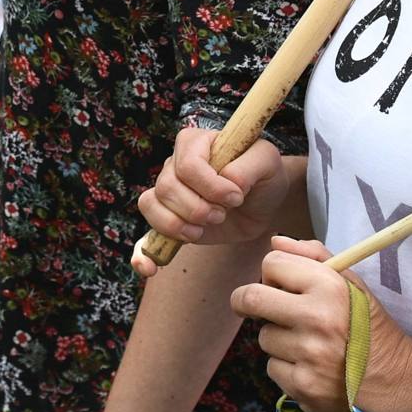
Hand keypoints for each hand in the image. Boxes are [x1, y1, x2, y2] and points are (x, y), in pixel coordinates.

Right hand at [133, 127, 299, 276]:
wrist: (262, 202)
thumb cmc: (263, 175)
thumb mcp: (267, 162)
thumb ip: (248, 166)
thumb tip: (226, 180)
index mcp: (195, 143)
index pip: (187, 165)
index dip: (210, 186)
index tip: (236, 197)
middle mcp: (175, 164)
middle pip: (167, 187)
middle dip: (197, 209)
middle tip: (222, 215)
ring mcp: (168, 193)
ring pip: (152, 206)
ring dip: (179, 225)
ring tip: (204, 229)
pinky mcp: (169, 221)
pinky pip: (144, 235)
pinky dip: (144, 253)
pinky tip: (150, 267)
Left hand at [232, 238, 411, 411]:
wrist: (394, 378)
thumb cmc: (367, 325)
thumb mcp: (351, 283)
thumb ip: (314, 256)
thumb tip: (276, 241)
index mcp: (329, 286)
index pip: (271, 263)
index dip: (275, 274)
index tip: (282, 286)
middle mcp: (317, 318)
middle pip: (250, 298)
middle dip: (248, 302)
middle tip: (261, 309)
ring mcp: (308, 354)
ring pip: (264, 337)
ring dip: (278, 339)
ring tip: (306, 343)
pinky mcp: (303, 385)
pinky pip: (272, 367)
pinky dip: (286, 368)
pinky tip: (309, 367)